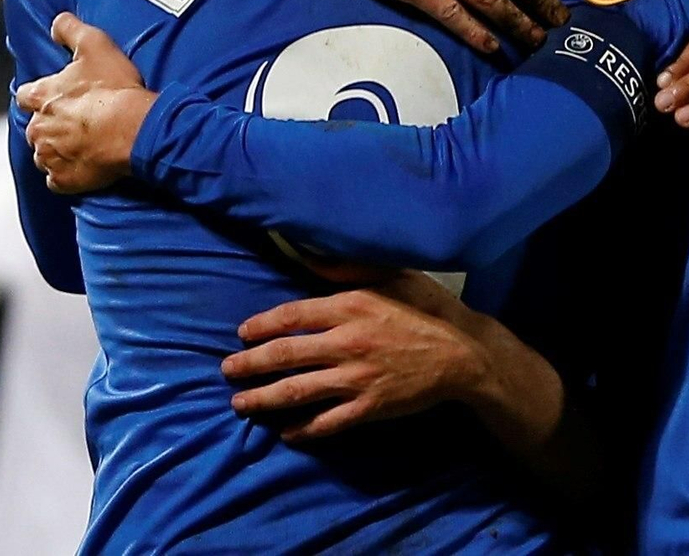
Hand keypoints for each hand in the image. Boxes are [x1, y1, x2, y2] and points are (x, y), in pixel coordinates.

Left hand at [16, 13, 156, 192]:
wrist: (135, 129)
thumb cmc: (115, 88)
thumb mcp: (95, 45)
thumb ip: (70, 29)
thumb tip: (55, 21)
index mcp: (41, 98)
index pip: (26, 95)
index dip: (40, 95)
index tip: (57, 96)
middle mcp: (38, 129)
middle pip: (35, 128)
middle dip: (50, 125)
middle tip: (78, 121)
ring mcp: (49, 158)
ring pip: (44, 155)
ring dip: (58, 150)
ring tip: (84, 144)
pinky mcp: (64, 180)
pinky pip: (57, 180)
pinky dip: (66, 174)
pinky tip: (84, 166)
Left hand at [222, 271, 488, 442]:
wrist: (462, 355)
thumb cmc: (427, 309)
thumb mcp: (393, 275)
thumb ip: (348, 267)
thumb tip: (307, 256)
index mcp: (350, 306)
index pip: (291, 316)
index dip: (261, 325)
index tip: (242, 333)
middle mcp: (346, 343)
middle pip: (284, 356)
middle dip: (249, 364)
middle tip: (227, 369)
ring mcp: (355, 379)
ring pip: (296, 392)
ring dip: (263, 399)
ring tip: (241, 403)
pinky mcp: (368, 408)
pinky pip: (326, 423)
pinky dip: (302, 430)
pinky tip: (285, 432)